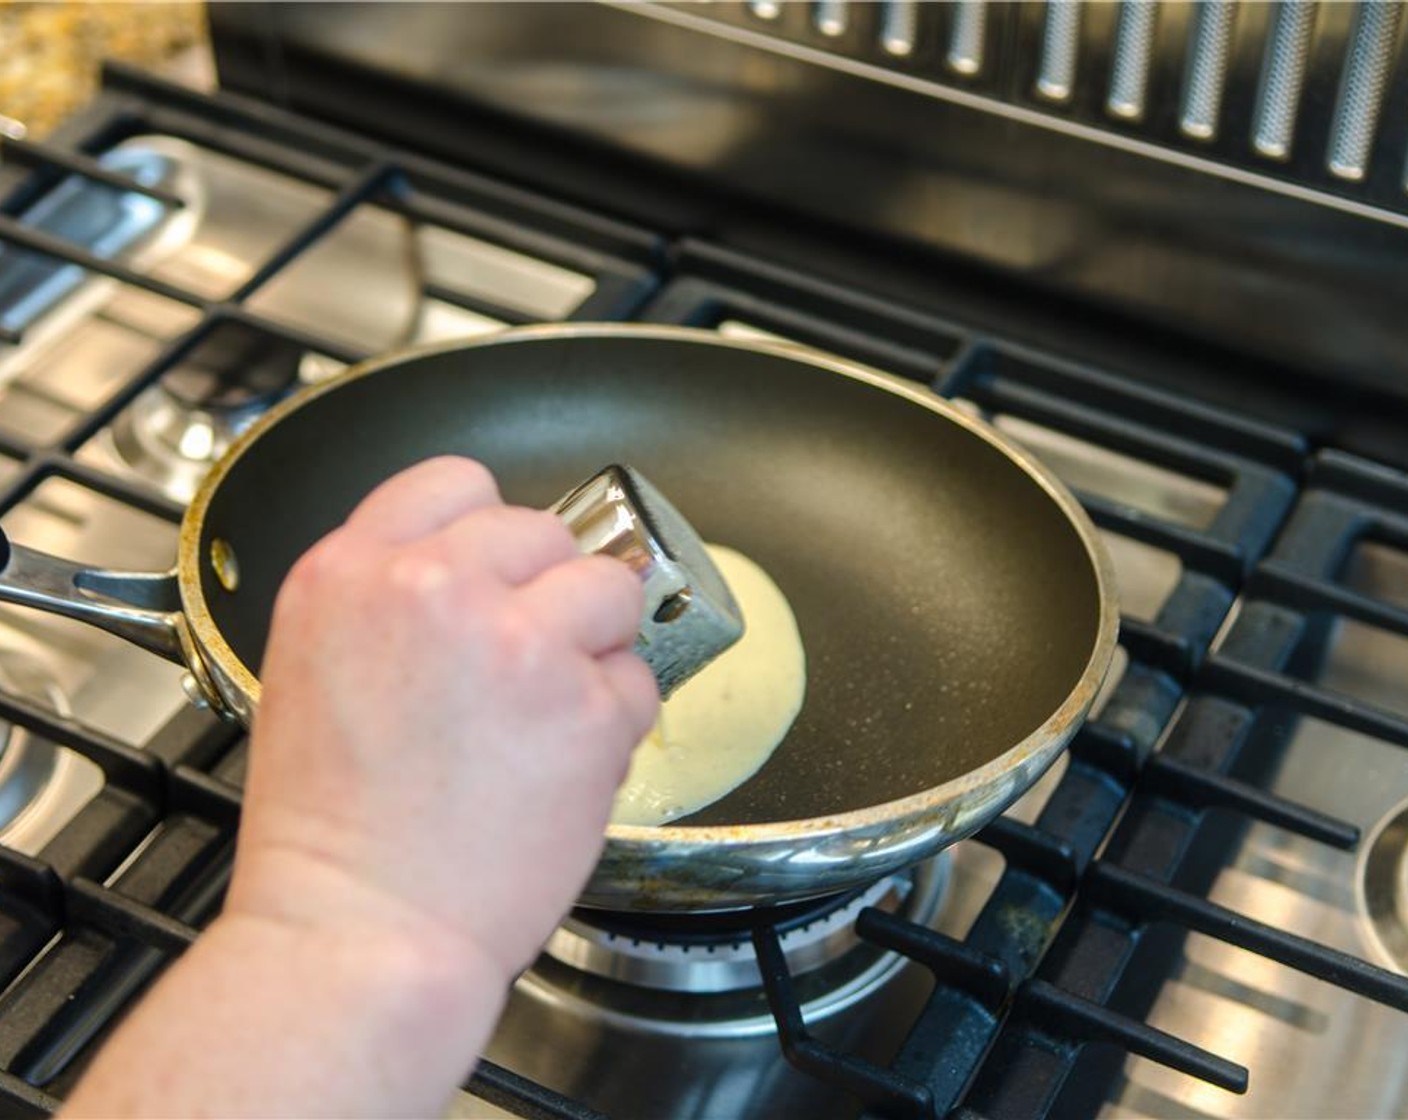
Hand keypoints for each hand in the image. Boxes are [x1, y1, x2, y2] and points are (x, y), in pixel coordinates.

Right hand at [226, 456, 658, 984]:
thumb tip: (475, 571)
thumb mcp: (313, 671)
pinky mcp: (588, 705)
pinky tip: (563, 764)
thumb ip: (388, 599)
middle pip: (543, 530)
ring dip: (595, 642)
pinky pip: (639, 678)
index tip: (502, 561)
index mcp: (351, 573)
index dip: (488, 527)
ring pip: (609, 587)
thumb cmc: (333, 832)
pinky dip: (617, 718)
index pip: (454, 481)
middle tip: (524, 660)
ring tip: (548, 712)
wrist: (362, 931)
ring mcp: (520, 642)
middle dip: (546, 591)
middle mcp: (436, 588)